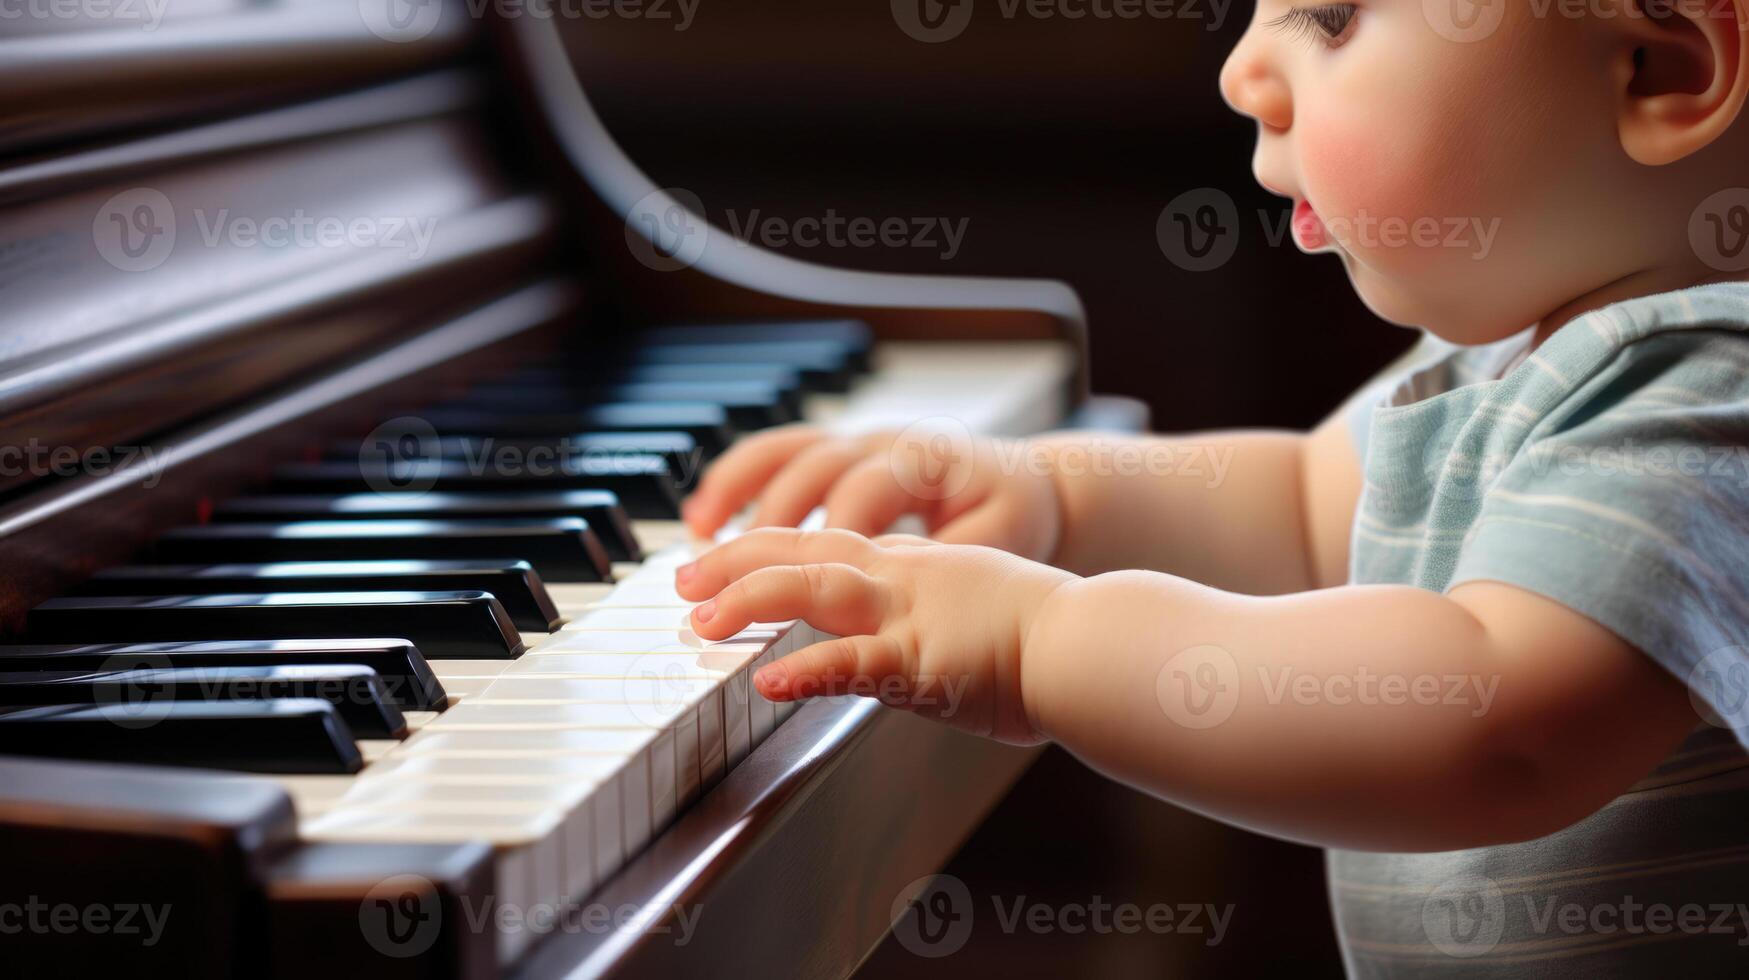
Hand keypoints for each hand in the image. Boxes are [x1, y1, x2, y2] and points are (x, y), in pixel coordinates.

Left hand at [675, 527, 1076, 743]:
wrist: (1092, 639)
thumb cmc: (1045, 631)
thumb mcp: (971, 602)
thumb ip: (923, 612)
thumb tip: (890, 639)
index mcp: (909, 562)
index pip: (819, 543)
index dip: (759, 549)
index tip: (713, 561)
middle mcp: (901, 576)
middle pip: (800, 554)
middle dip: (733, 563)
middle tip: (682, 582)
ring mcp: (909, 616)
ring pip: (814, 592)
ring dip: (750, 601)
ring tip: (701, 621)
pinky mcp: (924, 661)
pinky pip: (855, 664)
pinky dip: (807, 669)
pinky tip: (768, 680)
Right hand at [679, 424, 1062, 562]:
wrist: (1033, 482)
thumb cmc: (1013, 517)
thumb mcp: (996, 541)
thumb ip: (948, 561)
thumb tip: (907, 589)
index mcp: (924, 463)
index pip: (865, 495)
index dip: (832, 538)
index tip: (799, 588)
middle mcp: (883, 443)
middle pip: (811, 470)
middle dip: (764, 522)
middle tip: (724, 574)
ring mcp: (858, 439)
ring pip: (785, 452)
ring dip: (735, 491)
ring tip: (695, 534)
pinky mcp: (843, 448)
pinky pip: (780, 454)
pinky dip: (739, 481)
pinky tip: (706, 515)